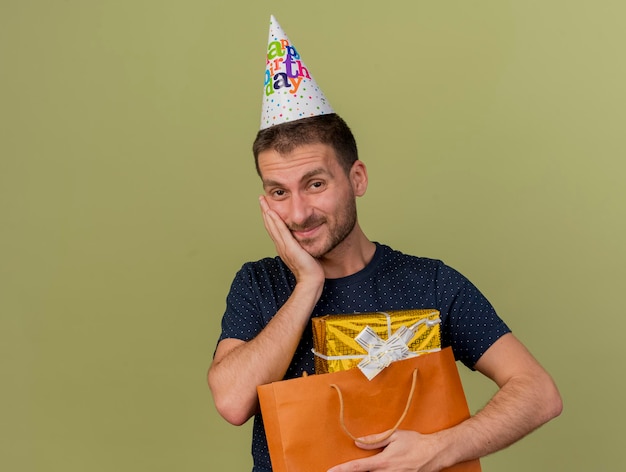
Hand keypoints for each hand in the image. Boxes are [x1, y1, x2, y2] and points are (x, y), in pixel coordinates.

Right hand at [259, 196, 324, 285]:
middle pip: (269, 225)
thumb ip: (301, 244)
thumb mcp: (303, 252)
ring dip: (267, 212)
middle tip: (261, 198)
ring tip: (263, 201)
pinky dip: (275, 221)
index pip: (274, 229)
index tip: (267, 205)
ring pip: (272, 226)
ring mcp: (283, 247)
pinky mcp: (290, 248)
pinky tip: (272, 212)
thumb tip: (304, 236)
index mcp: (283, 247)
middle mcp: (280, 246)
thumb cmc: (310, 269)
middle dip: (265, 211)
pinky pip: (281, 232)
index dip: (269, 216)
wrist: (311, 280)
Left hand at [327, 430, 441, 471]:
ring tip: (357, 469)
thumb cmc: (415, 442)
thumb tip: (358, 442)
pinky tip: (376, 471)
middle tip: (339, 471)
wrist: (435, 453)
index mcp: (384, 461)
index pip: (358, 467)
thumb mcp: (394, 435)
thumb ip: (375, 440)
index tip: (330, 471)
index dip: (343, 470)